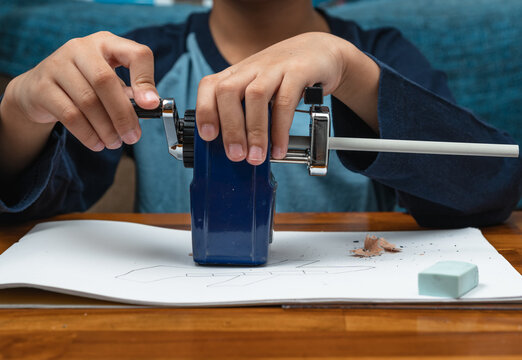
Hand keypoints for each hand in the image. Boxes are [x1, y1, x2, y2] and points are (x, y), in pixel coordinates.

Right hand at [1, 31, 158, 151]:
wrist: (39, 89)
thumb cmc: (85, 85)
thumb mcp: (110, 83)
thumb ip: (130, 93)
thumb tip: (149, 107)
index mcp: (107, 43)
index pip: (135, 54)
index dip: (145, 80)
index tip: (151, 105)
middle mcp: (81, 48)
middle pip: (106, 81)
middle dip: (123, 114)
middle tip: (132, 137)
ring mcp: (57, 64)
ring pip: (88, 101)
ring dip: (106, 129)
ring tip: (115, 143)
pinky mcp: (41, 86)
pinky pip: (70, 114)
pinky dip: (88, 134)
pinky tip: (97, 143)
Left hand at [195, 32, 379, 164]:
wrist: (321, 52)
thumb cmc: (286, 77)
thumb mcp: (261, 89)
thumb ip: (248, 114)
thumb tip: (236, 149)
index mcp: (238, 73)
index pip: (210, 86)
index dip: (205, 111)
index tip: (208, 137)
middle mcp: (252, 68)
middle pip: (227, 91)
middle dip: (229, 128)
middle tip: (236, 155)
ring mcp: (274, 67)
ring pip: (255, 95)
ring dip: (254, 131)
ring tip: (257, 156)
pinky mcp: (298, 71)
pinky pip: (286, 101)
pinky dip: (280, 129)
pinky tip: (280, 147)